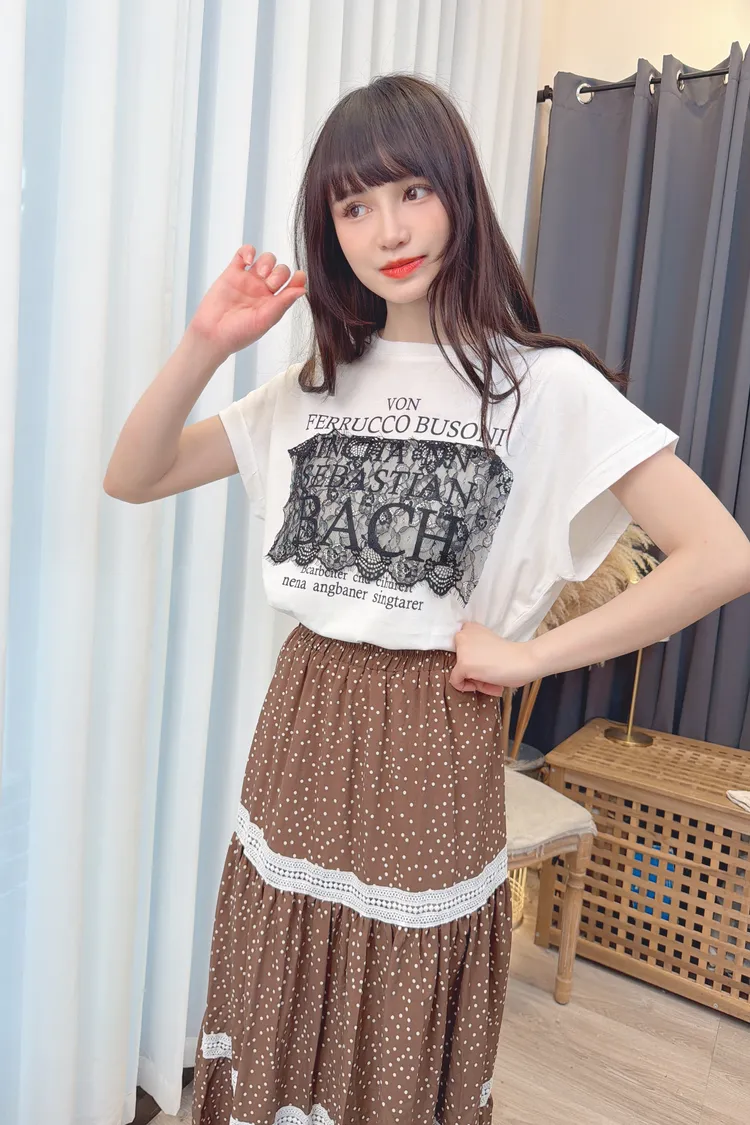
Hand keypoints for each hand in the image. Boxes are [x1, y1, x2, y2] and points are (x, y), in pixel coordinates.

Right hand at [187, 245, 306, 360]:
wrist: (212, 334)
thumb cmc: (238, 333)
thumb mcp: (264, 320)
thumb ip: (283, 303)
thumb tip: (303, 290)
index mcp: (274, 303)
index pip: (291, 286)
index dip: (297, 279)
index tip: (299, 277)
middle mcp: (263, 290)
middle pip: (280, 270)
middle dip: (279, 273)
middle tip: (269, 284)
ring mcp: (248, 280)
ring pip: (266, 260)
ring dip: (267, 262)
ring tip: (260, 273)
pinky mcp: (232, 273)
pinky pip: (243, 254)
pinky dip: (249, 251)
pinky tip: (248, 259)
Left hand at [449, 622, 538, 694]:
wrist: (524, 660)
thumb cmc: (512, 655)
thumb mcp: (489, 646)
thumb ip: (477, 652)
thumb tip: (471, 669)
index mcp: (471, 628)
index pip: (460, 647)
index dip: (471, 658)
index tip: (484, 664)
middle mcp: (463, 635)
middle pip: (459, 660)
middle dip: (472, 670)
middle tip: (489, 675)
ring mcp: (462, 651)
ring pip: (458, 672)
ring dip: (474, 680)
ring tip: (492, 682)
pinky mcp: (463, 665)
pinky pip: (456, 681)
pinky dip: (467, 687)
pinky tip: (485, 685)